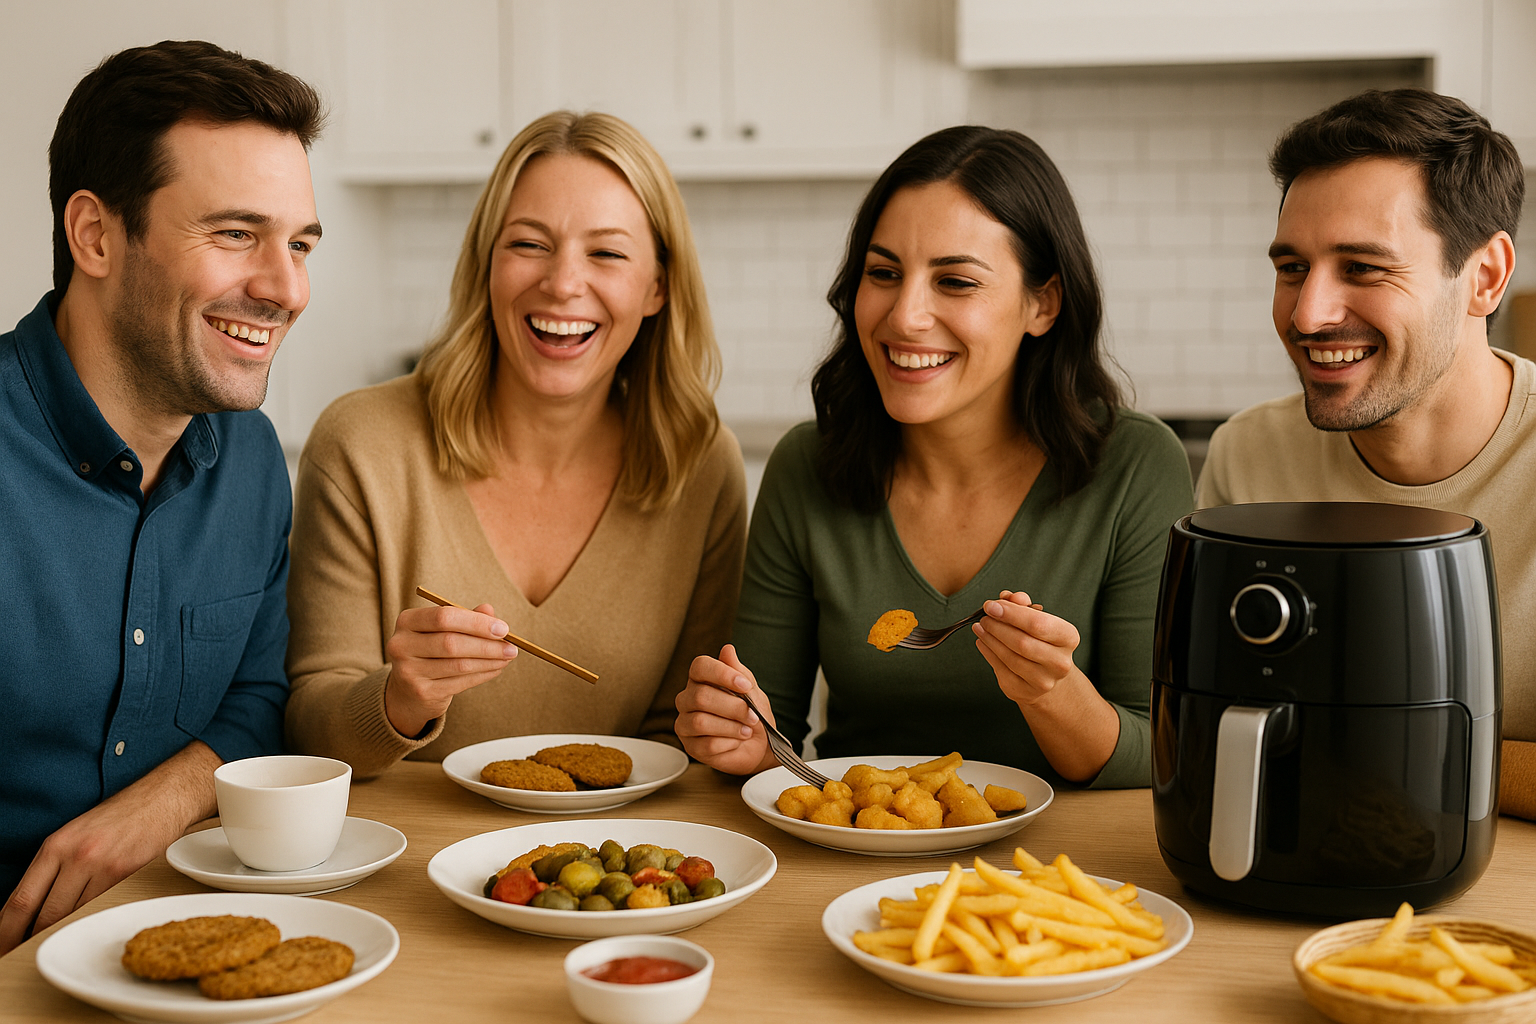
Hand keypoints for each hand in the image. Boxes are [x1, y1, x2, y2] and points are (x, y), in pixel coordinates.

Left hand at [0, 742, 220, 954]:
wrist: (161, 799)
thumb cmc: (120, 816)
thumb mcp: (75, 835)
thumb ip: (53, 868)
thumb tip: (33, 906)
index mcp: (55, 845)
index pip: (20, 899)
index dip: (6, 930)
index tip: (1, 945)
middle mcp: (73, 855)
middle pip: (41, 913)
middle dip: (26, 940)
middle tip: (17, 956)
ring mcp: (99, 865)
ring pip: (71, 914)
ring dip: (59, 933)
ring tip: (50, 946)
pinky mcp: (123, 872)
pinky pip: (99, 907)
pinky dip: (88, 921)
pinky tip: (82, 928)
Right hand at [384, 603, 517, 737]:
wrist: (408, 690)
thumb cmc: (431, 651)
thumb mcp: (443, 630)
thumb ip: (465, 618)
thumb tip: (489, 610)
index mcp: (407, 621)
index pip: (443, 617)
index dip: (476, 622)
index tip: (503, 628)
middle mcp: (401, 645)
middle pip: (451, 642)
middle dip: (486, 644)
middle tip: (511, 646)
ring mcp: (409, 671)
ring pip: (458, 664)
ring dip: (489, 661)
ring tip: (507, 657)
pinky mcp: (421, 692)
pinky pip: (460, 682)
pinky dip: (483, 674)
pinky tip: (496, 669)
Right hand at [674, 644, 777, 775]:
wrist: (759, 745)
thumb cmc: (752, 714)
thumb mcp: (751, 691)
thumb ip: (739, 672)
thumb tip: (727, 649)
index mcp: (701, 680)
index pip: (700, 666)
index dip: (722, 674)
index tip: (745, 685)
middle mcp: (687, 699)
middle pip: (701, 697)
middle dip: (733, 707)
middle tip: (752, 716)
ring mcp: (685, 724)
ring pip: (701, 722)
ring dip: (731, 727)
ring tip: (746, 730)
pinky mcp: (690, 747)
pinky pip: (707, 745)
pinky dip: (729, 743)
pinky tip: (736, 742)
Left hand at [972, 590, 1080, 704]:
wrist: (1047, 674)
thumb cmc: (1040, 639)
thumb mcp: (1037, 618)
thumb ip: (1022, 604)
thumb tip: (1006, 597)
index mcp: (1068, 638)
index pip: (1038, 624)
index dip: (1011, 613)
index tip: (991, 605)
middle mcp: (1060, 662)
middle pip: (1022, 642)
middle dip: (998, 627)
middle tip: (984, 617)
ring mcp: (1043, 681)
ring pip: (1009, 657)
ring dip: (990, 639)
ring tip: (980, 627)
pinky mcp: (1025, 691)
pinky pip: (1001, 669)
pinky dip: (988, 652)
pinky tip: (982, 642)